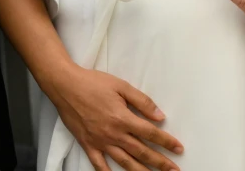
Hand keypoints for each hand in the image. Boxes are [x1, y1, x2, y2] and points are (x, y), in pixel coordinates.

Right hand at [47, 66, 182, 170]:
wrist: (65, 86)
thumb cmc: (94, 83)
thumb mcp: (122, 87)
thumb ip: (143, 102)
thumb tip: (160, 116)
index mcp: (123, 119)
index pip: (150, 134)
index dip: (166, 142)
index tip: (179, 149)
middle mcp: (113, 134)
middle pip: (141, 152)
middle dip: (159, 162)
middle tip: (174, 170)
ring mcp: (99, 141)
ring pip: (124, 162)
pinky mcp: (87, 144)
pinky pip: (98, 164)